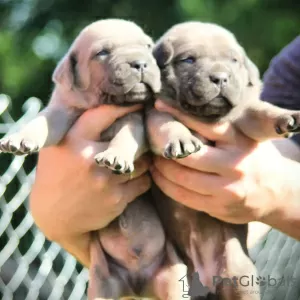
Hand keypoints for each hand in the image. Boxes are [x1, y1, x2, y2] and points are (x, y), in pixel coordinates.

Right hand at [30, 104, 150, 266]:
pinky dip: (142, 178)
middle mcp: (89, 158)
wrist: (54, 215)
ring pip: (142, 161)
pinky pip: (144, 181)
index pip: (105, 113)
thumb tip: (102, 103)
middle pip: (131, 137)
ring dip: (142, 159)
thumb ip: (77, 126)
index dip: (125, 106)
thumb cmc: (57, 173)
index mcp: (73, 140)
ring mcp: (104, 180)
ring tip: (134, 159)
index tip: (139, 101)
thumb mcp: (57, 146)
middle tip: (145, 131)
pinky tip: (131, 177)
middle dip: (139, 135)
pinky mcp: (117, 199)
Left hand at [151, 100, 299, 230]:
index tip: (159, 106)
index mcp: (239, 141)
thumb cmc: (255, 159)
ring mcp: (227, 189)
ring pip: (182, 179)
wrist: (278, 193)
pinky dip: (166, 186)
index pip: (204, 123)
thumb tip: (182, 116)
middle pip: (187, 155)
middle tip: (152, 143)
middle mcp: (234, 164)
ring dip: (161, 170)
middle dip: (165, 149)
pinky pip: (184, 197)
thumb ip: (220, 129)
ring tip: (152, 161)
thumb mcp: (245, 138)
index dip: (178, 113)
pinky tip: (159, 178)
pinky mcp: (218, 207)